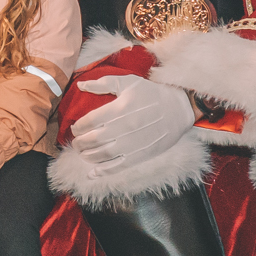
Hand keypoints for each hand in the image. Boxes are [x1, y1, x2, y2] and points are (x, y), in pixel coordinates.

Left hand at [71, 75, 195, 173]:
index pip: (90, 122)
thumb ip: (102, 83)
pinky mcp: (140, 155)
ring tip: (82, 153)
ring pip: (102, 154)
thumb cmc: (152, 93)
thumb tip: (80, 85)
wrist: (179, 108)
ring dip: (87, 156)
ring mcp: (132, 143)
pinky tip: (92, 173)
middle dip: (79, 143)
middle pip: (93, 139)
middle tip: (76, 143)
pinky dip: (103, 171)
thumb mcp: (128, 82)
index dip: (78, 127)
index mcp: (119, 108)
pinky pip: (118, 166)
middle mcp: (123, 127)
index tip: (76, 128)